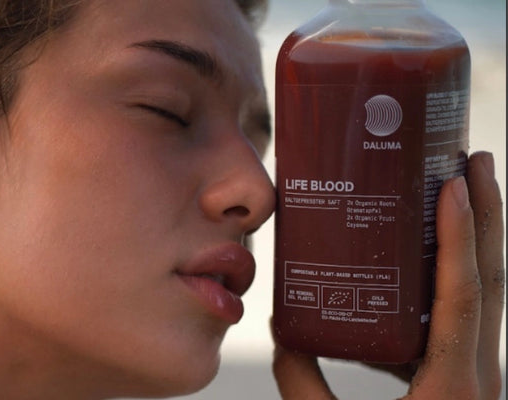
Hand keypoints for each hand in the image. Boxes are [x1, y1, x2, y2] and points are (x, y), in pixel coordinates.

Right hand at [272, 152, 504, 399]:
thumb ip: (304, 384)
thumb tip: (283, 327)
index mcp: (455, 386)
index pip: (465, 299)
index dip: (461, 239)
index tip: (453, 184)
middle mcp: (479, 372)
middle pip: (492, 281)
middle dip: (487, 215)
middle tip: (470, 158)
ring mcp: (478, 372)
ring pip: (487, 293)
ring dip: (477, 238)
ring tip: (456, 188)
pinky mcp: (465, 375)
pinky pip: (466, 313)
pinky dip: (454, 274)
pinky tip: (424, 260)